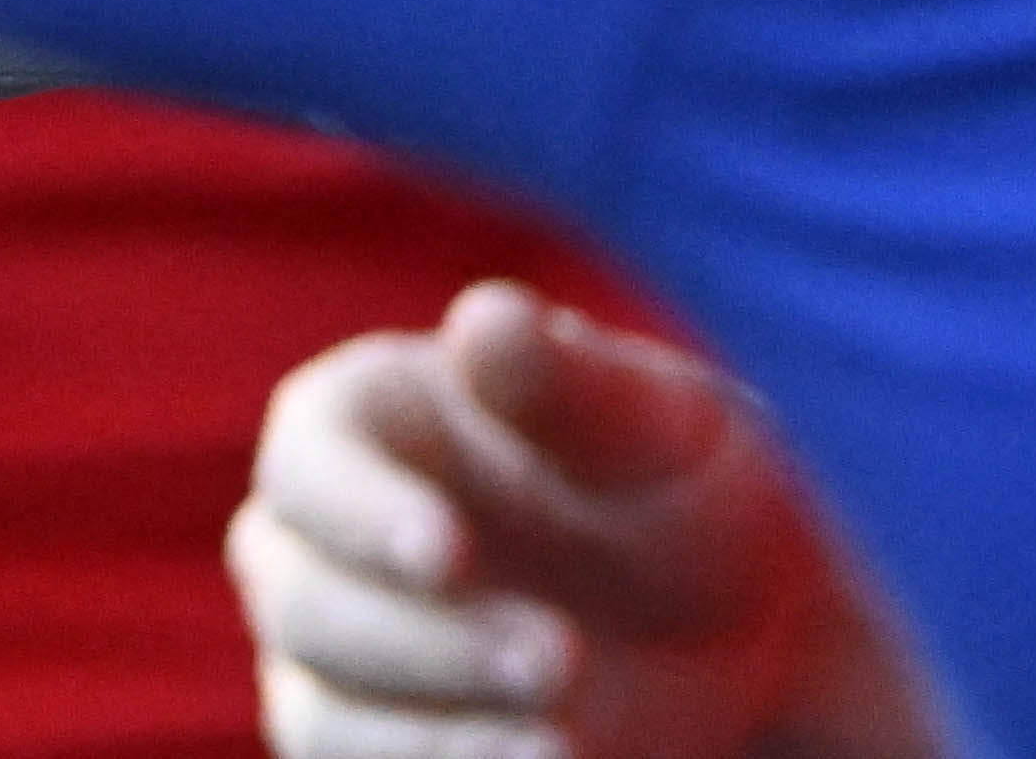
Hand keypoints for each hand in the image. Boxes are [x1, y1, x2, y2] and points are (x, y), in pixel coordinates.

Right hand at [236, 285, 940, 758]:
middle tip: (563, 662)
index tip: (449, 552)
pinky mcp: (370, 747)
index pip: (308, 467)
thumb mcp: (657, 426)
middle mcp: (315, 541)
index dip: (362, 511)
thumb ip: (571, 382)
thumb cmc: (677, 490)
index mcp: (356, 425)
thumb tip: (484, 319)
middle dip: (426, 642)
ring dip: (436, 732)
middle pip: (302, 599)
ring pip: (323, 711)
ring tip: (568, 739)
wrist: (733, 636)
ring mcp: (333, 658)